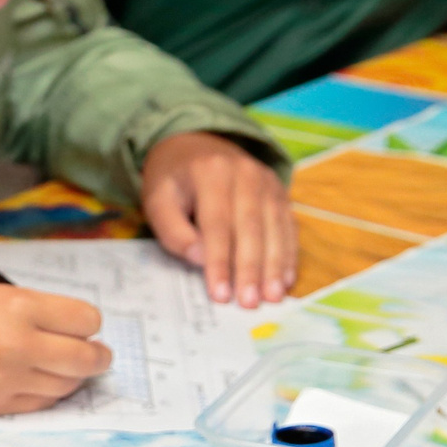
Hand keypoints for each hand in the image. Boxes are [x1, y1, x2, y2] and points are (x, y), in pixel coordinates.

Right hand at [0, 277, 108, 415]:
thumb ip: (27, 309)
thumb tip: (66, 328)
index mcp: (16, 307)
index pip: (86, 320)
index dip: (87, 321)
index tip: (81, 323)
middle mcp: (16, 346)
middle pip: (86, 359)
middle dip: (97, 356)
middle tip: (97, 354)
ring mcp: (3, 381)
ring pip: (67, 387)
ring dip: (71, 377)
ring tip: (62, 366)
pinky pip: (38, 405)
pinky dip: (45, 393)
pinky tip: (36, 381)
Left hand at [142, 132, 296, 307]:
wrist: (195, 144)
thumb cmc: (173, 180)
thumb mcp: (157, 200)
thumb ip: (174, 231)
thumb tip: (200, 260)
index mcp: (210, 172)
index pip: (217, 223)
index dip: (220, 261)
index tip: (220, 294)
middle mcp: (244, 173)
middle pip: (250, 227)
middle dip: (251, 268)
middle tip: (249, 302)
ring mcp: (267, 181)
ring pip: (274, 228)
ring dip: (275, 266)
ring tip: (272, 297)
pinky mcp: (279, 192)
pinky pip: (288, 226)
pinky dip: (288, 255)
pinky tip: (286, 280)